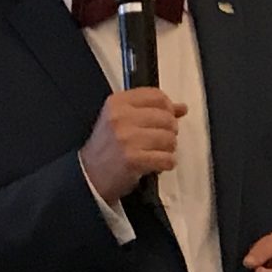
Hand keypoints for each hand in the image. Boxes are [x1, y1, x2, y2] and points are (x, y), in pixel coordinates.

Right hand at [79, 88, 185, 202]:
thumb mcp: (122, 120)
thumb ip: (151, 110)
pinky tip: (155, 164)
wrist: (90, 175)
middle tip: (158, 140)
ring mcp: (127, 138)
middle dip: (170, 131)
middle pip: (167, 118)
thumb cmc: (108, 148)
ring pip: (170, 139)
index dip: (168, 107)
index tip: (168, 116)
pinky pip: (167, 159)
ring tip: (154, 152)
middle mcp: (121, 117)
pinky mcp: (134, 159)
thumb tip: (181, 107)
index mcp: (117, 103)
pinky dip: (166, 164)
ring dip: (168, 149)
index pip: (156, 96)